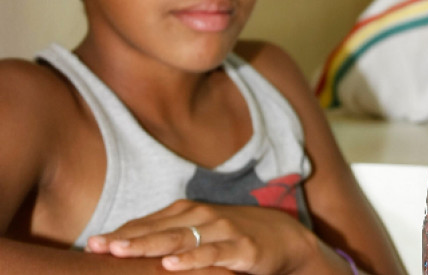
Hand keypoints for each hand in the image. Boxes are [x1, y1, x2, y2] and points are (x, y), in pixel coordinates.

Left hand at [84, 199, 331, 273]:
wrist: (285, 237)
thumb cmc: (234, 237)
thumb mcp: (201, 233)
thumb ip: (169, 237)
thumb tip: (124, 249)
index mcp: (187, 212)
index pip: (147, 223)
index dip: (120, 233)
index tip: (92, 246)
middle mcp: (202, 217)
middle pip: (157, 229)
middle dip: (126, 238)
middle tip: (97, 246)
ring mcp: (222, 231)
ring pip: (180, 238)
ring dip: (149, 244)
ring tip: (122, 251)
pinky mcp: (241, 248)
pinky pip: (213, 254)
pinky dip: (191, 259)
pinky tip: (171, 265)